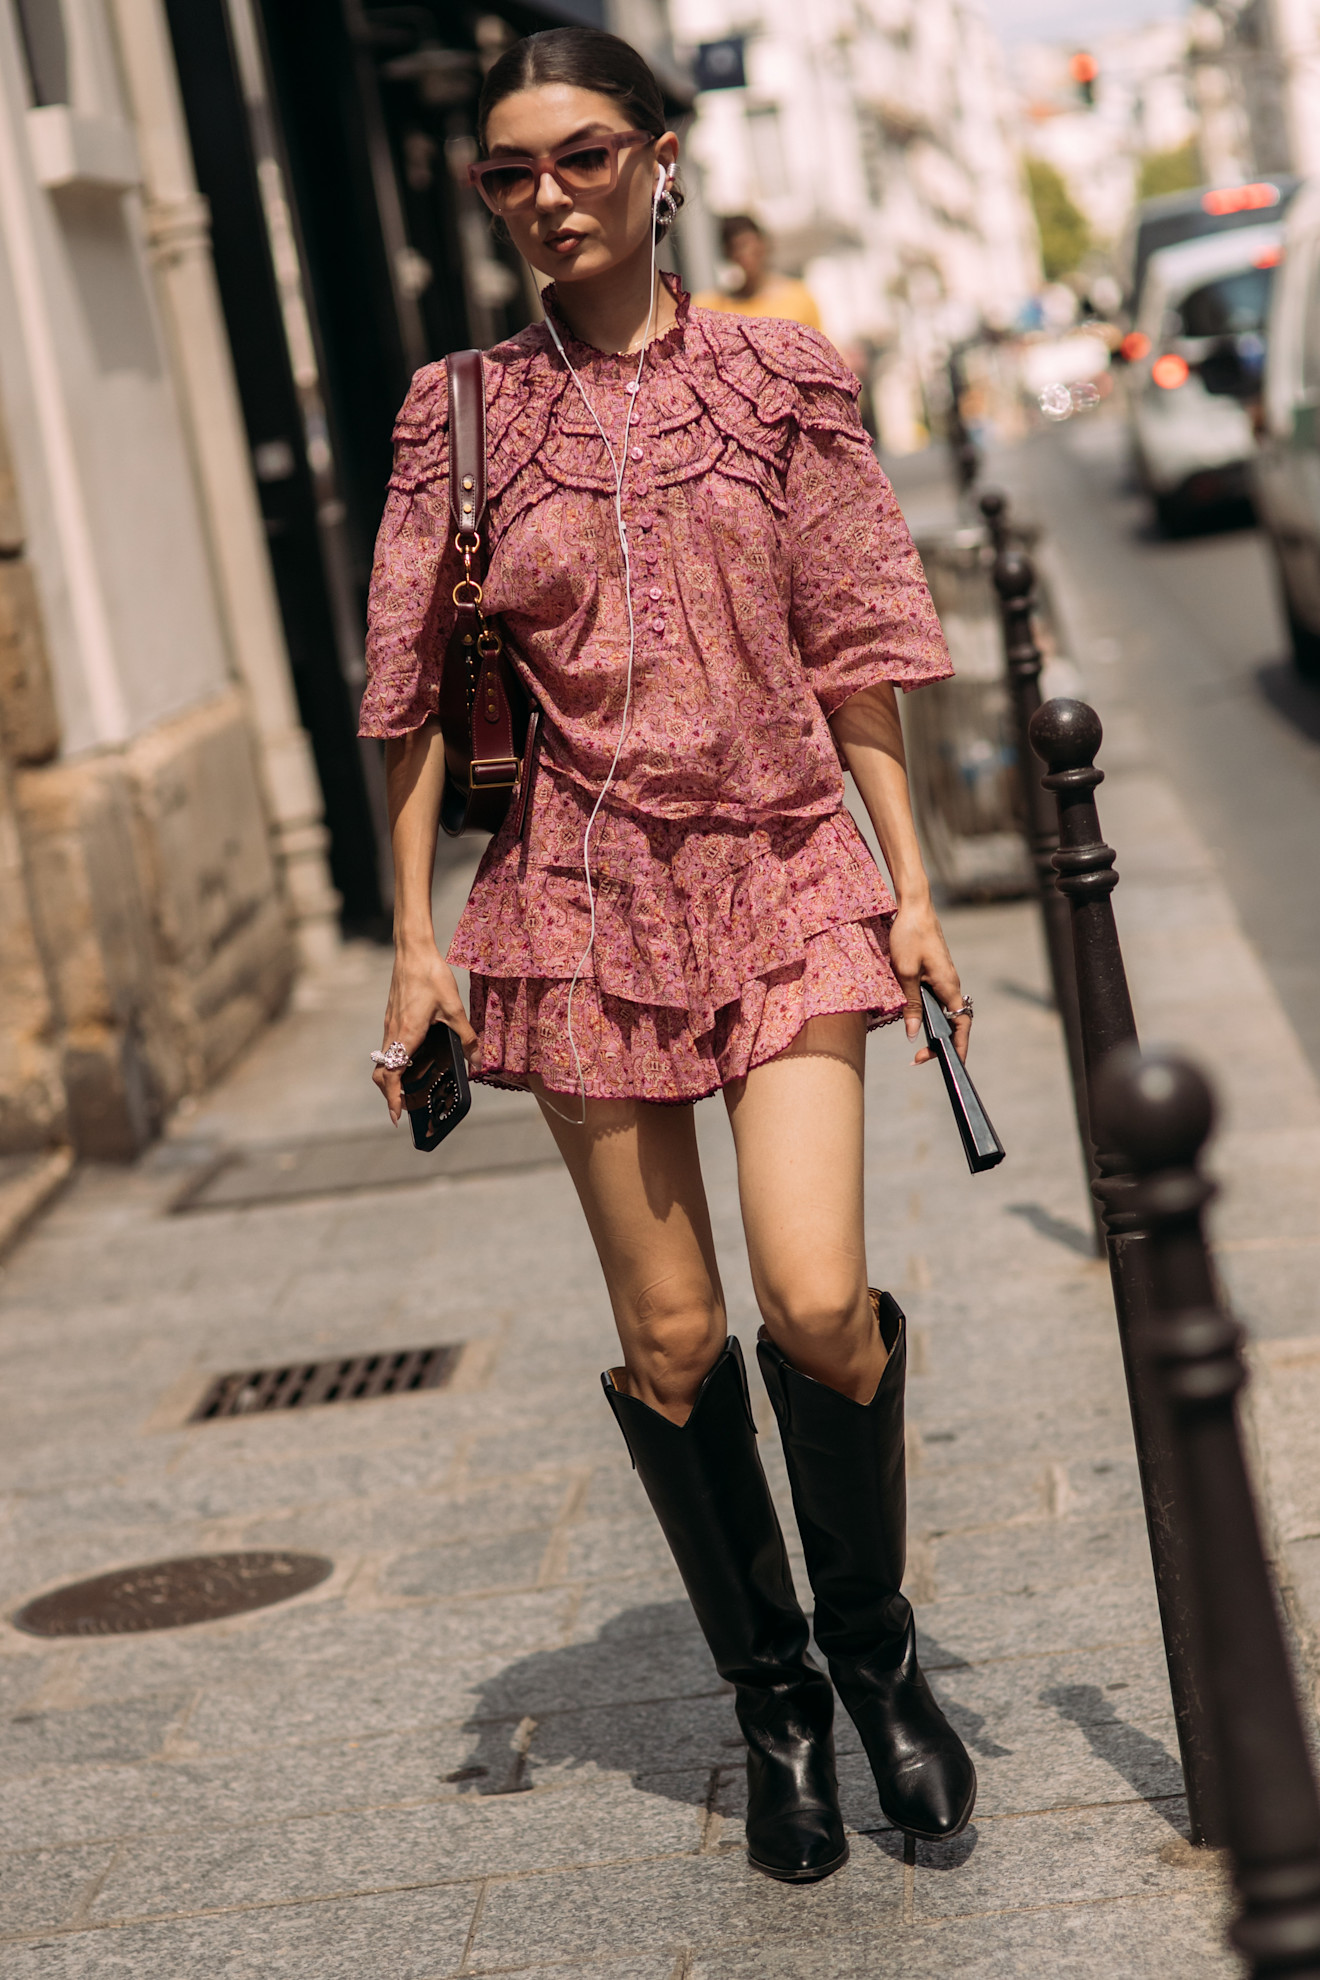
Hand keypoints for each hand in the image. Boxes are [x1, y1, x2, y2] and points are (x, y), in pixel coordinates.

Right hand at [373, 946, 477, 1123]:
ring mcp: (390, 1025)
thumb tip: (479, 1062)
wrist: (412, 950)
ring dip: (394, 1079)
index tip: (397, 1117)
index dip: (393, 1099)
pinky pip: (389, 1047)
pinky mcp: (392, 1017)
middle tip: (407, 1108)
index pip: (391, 1076)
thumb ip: (467, 1037)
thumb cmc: (431, 976)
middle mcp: (393, 1033)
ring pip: (384, 1061)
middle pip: (382, 1074)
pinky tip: (416, 1059)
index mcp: (406, 1035)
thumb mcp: (455, 1008)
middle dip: (391, 1094)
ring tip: (412, 1089)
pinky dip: (397, 1061)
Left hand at [887, 899, 970, 1066]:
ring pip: (944, 1012)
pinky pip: (936, 1000)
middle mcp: (950, 985)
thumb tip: (913, 1034)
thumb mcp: (904, 972)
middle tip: (919, 1059)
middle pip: (953, 1023)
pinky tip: (915, 1021)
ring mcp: (944, 979)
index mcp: (948, 987)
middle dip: (942, 1045)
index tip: (949, 1064)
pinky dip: (929, 1015)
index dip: (957, 1047)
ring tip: (919, 1048)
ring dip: (934, 1030)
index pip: (961, 1025)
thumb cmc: (909, 936)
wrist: (913, 907)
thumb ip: (910, 1004)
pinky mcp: (935, 973)